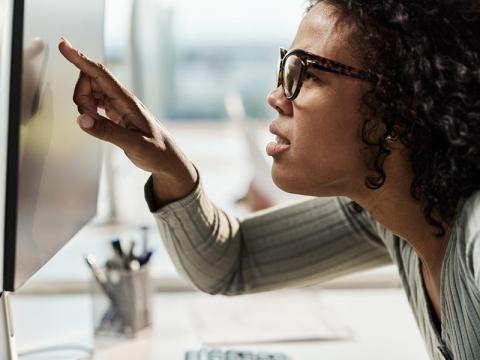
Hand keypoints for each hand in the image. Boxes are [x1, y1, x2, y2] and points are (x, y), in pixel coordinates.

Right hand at [58, 37, 196, 204]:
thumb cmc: (158, 152)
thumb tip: (82, 119)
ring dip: (84, 105)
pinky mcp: (118, 115)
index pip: (100, 74)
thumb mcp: (134, 145)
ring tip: (97, 124)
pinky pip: (96, 103)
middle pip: (90, 81)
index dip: (80, 59)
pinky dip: (90, 110)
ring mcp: (119, 106)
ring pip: (91, 93)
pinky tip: (96, 121)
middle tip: (90, 118)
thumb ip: (108, 132)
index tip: (64, 45)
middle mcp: (123, 100)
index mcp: (128, 102)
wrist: (169, 161)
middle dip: (81, 96)